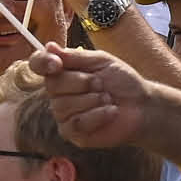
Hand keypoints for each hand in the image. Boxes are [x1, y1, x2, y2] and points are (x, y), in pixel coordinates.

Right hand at [32, 43, 151, 147]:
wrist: (142, 105)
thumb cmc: (123, 82)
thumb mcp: (101, 61)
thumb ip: (74, 56)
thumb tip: (49, 47)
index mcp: (63, 72)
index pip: (38, 64)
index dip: (42, 63)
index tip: (56, 64)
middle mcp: (58, 93)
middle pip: (52, 85)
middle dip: (82, 82)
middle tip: (102, 84)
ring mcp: (63, 114)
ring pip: (63, 105)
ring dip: (93, 100)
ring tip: (108, 99)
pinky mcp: (73, 133)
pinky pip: (76, 123)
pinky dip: (98, 115)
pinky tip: (110, 112)